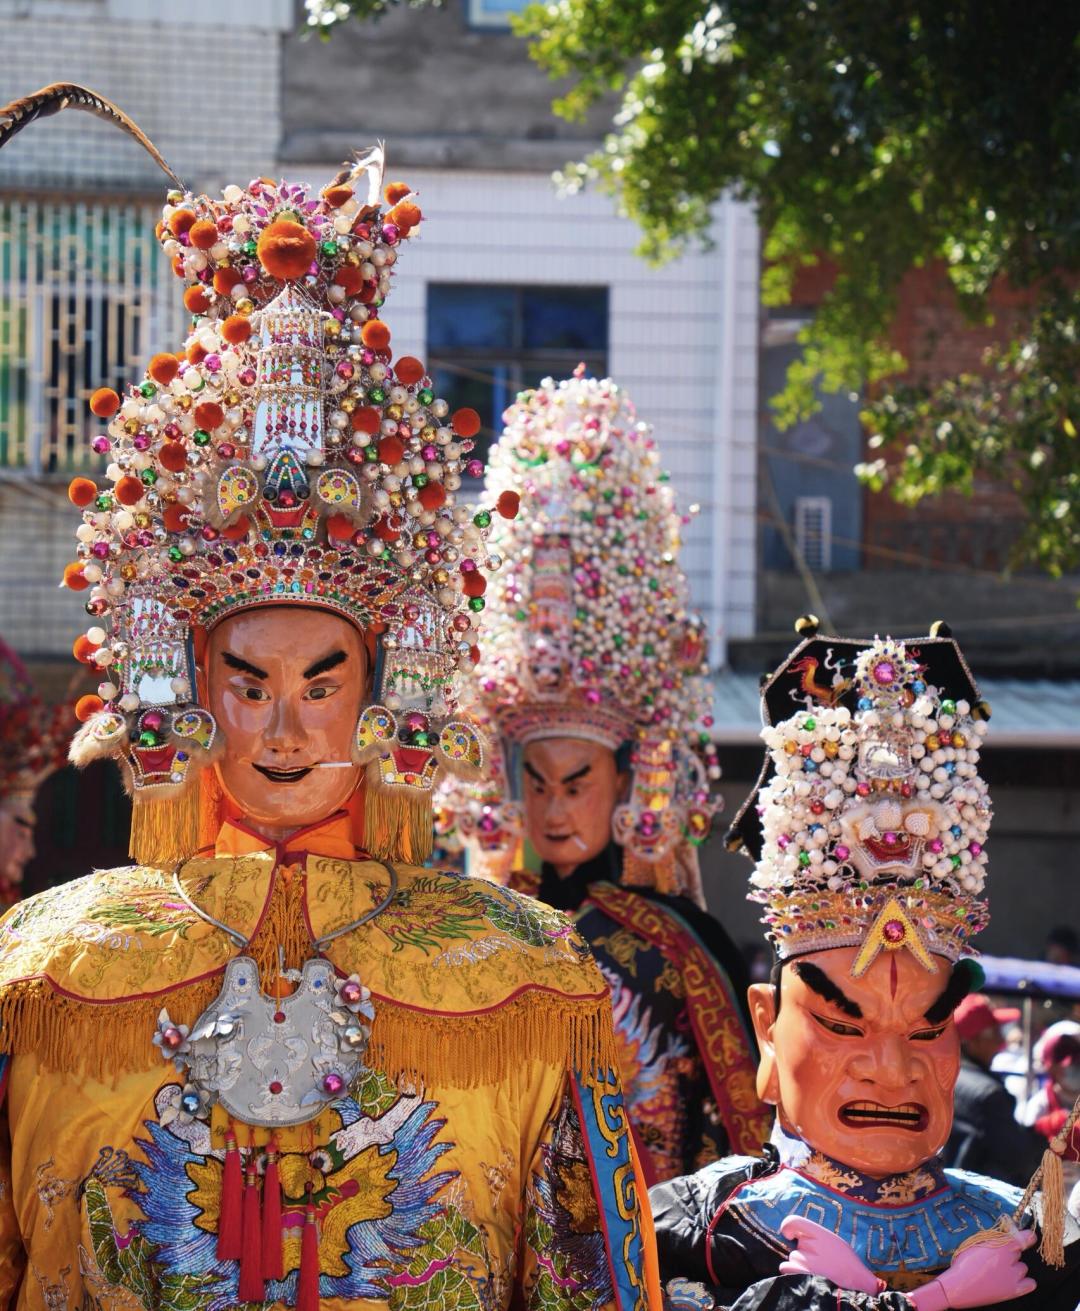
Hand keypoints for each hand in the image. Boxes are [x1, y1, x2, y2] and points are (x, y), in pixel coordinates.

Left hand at [779, 1214, 883, 1293]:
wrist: (859, 1283)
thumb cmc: (848, 1262)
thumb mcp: (834, 1241)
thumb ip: (817, 1236)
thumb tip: (799, 1235)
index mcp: (821, 1233)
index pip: (794, 1221)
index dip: (788, 1226)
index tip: (790, 1235)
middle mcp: (814, 1244)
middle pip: (797, 1244)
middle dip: (803, 1252)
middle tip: (819, 1261)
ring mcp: (809, 1261)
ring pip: (794, 1257)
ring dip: (800, 1264)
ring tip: (818, 1271)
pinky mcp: (805, 1275)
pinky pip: (787, 1268)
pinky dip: (791, 1271)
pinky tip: (804, 1275)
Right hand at [909, 1227, 1036, 1309]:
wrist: (959, 1286)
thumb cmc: (964, 1263)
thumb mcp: (975, 1245)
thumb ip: (993, 1239)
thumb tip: (1007, 1236)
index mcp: (998, 1246)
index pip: (1021, 1239)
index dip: (1026, 1237)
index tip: (1031, 1236)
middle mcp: (1009, 1260)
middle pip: (1017, 1252)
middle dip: (1009, 1253)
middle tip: (995, 1258)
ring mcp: (1012, 1276)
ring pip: (1022, 1267)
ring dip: (1014, 1267)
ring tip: (999, 1271)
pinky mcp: (1014, 1291)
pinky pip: (1030, 1284)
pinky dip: (1025, 1281)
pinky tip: (1015, 1280)